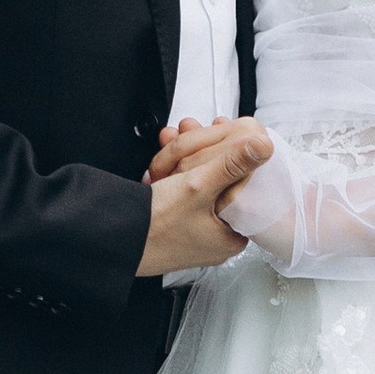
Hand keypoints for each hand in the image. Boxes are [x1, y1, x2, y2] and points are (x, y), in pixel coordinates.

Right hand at [135, 119, 271, 275]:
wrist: (111, 243)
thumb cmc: (153, 229)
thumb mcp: (198, 188)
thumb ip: (232, 164)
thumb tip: (263, 146)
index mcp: (233, 235)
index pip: (246, 186)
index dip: (236, 154)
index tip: (225, 132)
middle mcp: (217, 236)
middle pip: (221, 182)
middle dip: (205, 151)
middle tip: (192, 130)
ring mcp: (196, 231)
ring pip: (199, 184)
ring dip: (186, 158)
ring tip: (172, 138)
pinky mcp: (175, 226)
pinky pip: (181, 193)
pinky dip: (173, 174)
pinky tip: (161, 161)